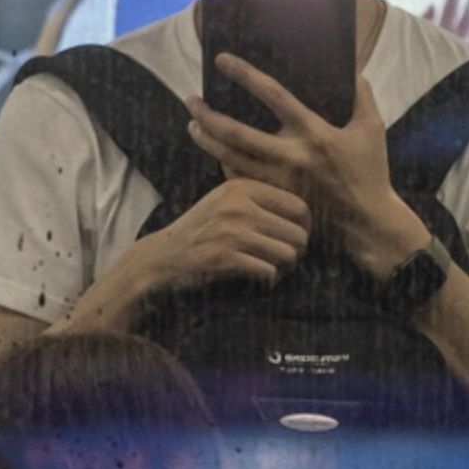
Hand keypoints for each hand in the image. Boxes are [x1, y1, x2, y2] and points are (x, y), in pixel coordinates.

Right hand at [125, 176, 312, 298]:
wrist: (162, 258)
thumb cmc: (201, 231)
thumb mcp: (224, 201)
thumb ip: (258, 197)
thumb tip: (306, 211)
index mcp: (242, 187)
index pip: (299, 206)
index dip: (304, 228)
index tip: (292, 240)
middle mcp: (238, 205)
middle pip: (298, 233)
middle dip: (296, 252)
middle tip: (284, 261)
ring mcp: (231, 231)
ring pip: (288, 254)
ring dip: (285, 268)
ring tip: (273, 270)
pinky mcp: (225, 257)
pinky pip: (270, 272)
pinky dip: (269, 281)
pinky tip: (259, 281)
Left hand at [192, 60, 426, 278]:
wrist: (365, 220)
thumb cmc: (370, 171)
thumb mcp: (372, 128)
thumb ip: (362, 96)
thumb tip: (351, 70)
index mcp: (313, 132)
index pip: (273, 95)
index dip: (246, 75)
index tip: (222, 61)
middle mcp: (291, 155)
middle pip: (237, 133)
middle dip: (209, 115)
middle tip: (190, 100)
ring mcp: (279, 179)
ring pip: (231, 158)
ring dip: (207, 140)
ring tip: (192, 125)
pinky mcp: (275, 197)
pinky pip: (240, 179)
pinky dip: (224, 165)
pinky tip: (215, 153)